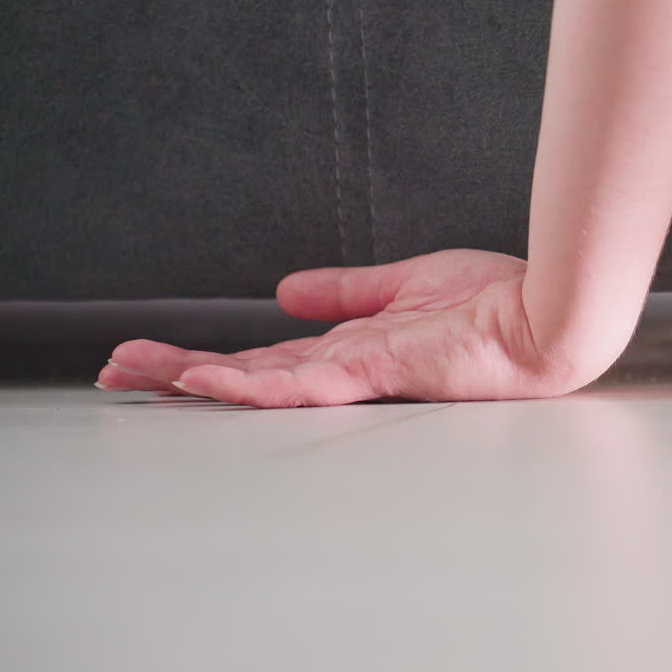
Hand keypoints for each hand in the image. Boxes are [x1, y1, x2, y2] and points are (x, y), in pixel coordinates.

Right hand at [98, 250, 595, 406]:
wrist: (551, 315)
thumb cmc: (498, 303)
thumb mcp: (405, 285)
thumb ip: (347, 292)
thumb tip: (286, 291)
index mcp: (357, 350)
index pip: (270, 360)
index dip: (215, 359)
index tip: (164, 357)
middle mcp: (353, 370)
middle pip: (253, 377)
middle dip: (184, 375)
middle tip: (120, 374)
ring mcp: (364, 377)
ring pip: (265, 386)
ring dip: (197, 381)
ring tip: (137, 376)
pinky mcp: (382, 372)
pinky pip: (306, 383)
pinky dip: (253, 385)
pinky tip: (205, 380)